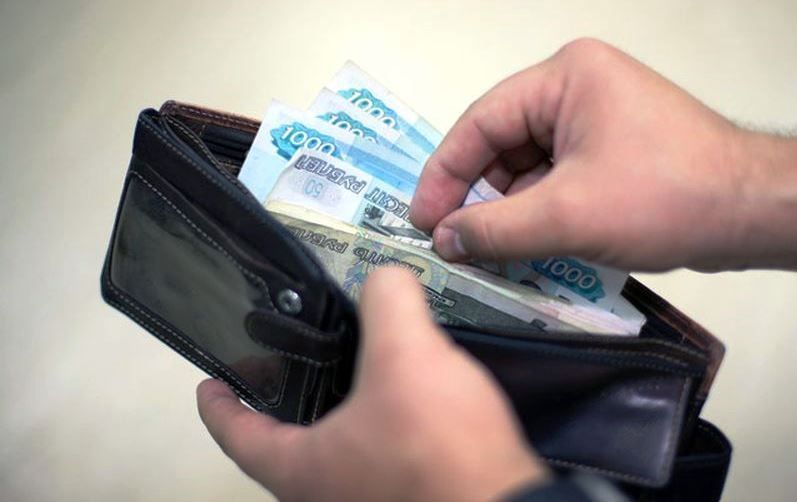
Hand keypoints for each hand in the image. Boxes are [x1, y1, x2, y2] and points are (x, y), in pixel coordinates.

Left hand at [197, 267, 547, 500]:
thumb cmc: (434, 447)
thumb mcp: (406, 355)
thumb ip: (389, 301)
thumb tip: (387, 275)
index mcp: (301, 469)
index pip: (237, 435)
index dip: (219, 405)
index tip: (209, 382)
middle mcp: (325, 495)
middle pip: (284, 446)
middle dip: (281, 403)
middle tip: (289, 360)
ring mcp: (366, 501)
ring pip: (334, 453)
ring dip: (333, 413)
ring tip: (353, 364)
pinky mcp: (409, 498)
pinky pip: (376, 457)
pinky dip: (376, 425)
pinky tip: (407, 394)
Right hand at [410, 38, 796, 271]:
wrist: (751, 214)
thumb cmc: (666, 197)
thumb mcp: (566, 216)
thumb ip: (494, 229)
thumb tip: (443, 241)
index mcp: (564, 78)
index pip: (480, 123)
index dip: (444, 174)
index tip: (422, 219)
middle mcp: (576, 90)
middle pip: (501, 145)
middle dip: (477, 196)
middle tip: (450, 241)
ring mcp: (595, 120)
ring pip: (526, 168)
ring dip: (505, 211)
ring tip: (483, 252)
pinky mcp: (609, 151)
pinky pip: (553, 180)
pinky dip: (534, 214)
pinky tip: (520, 248)